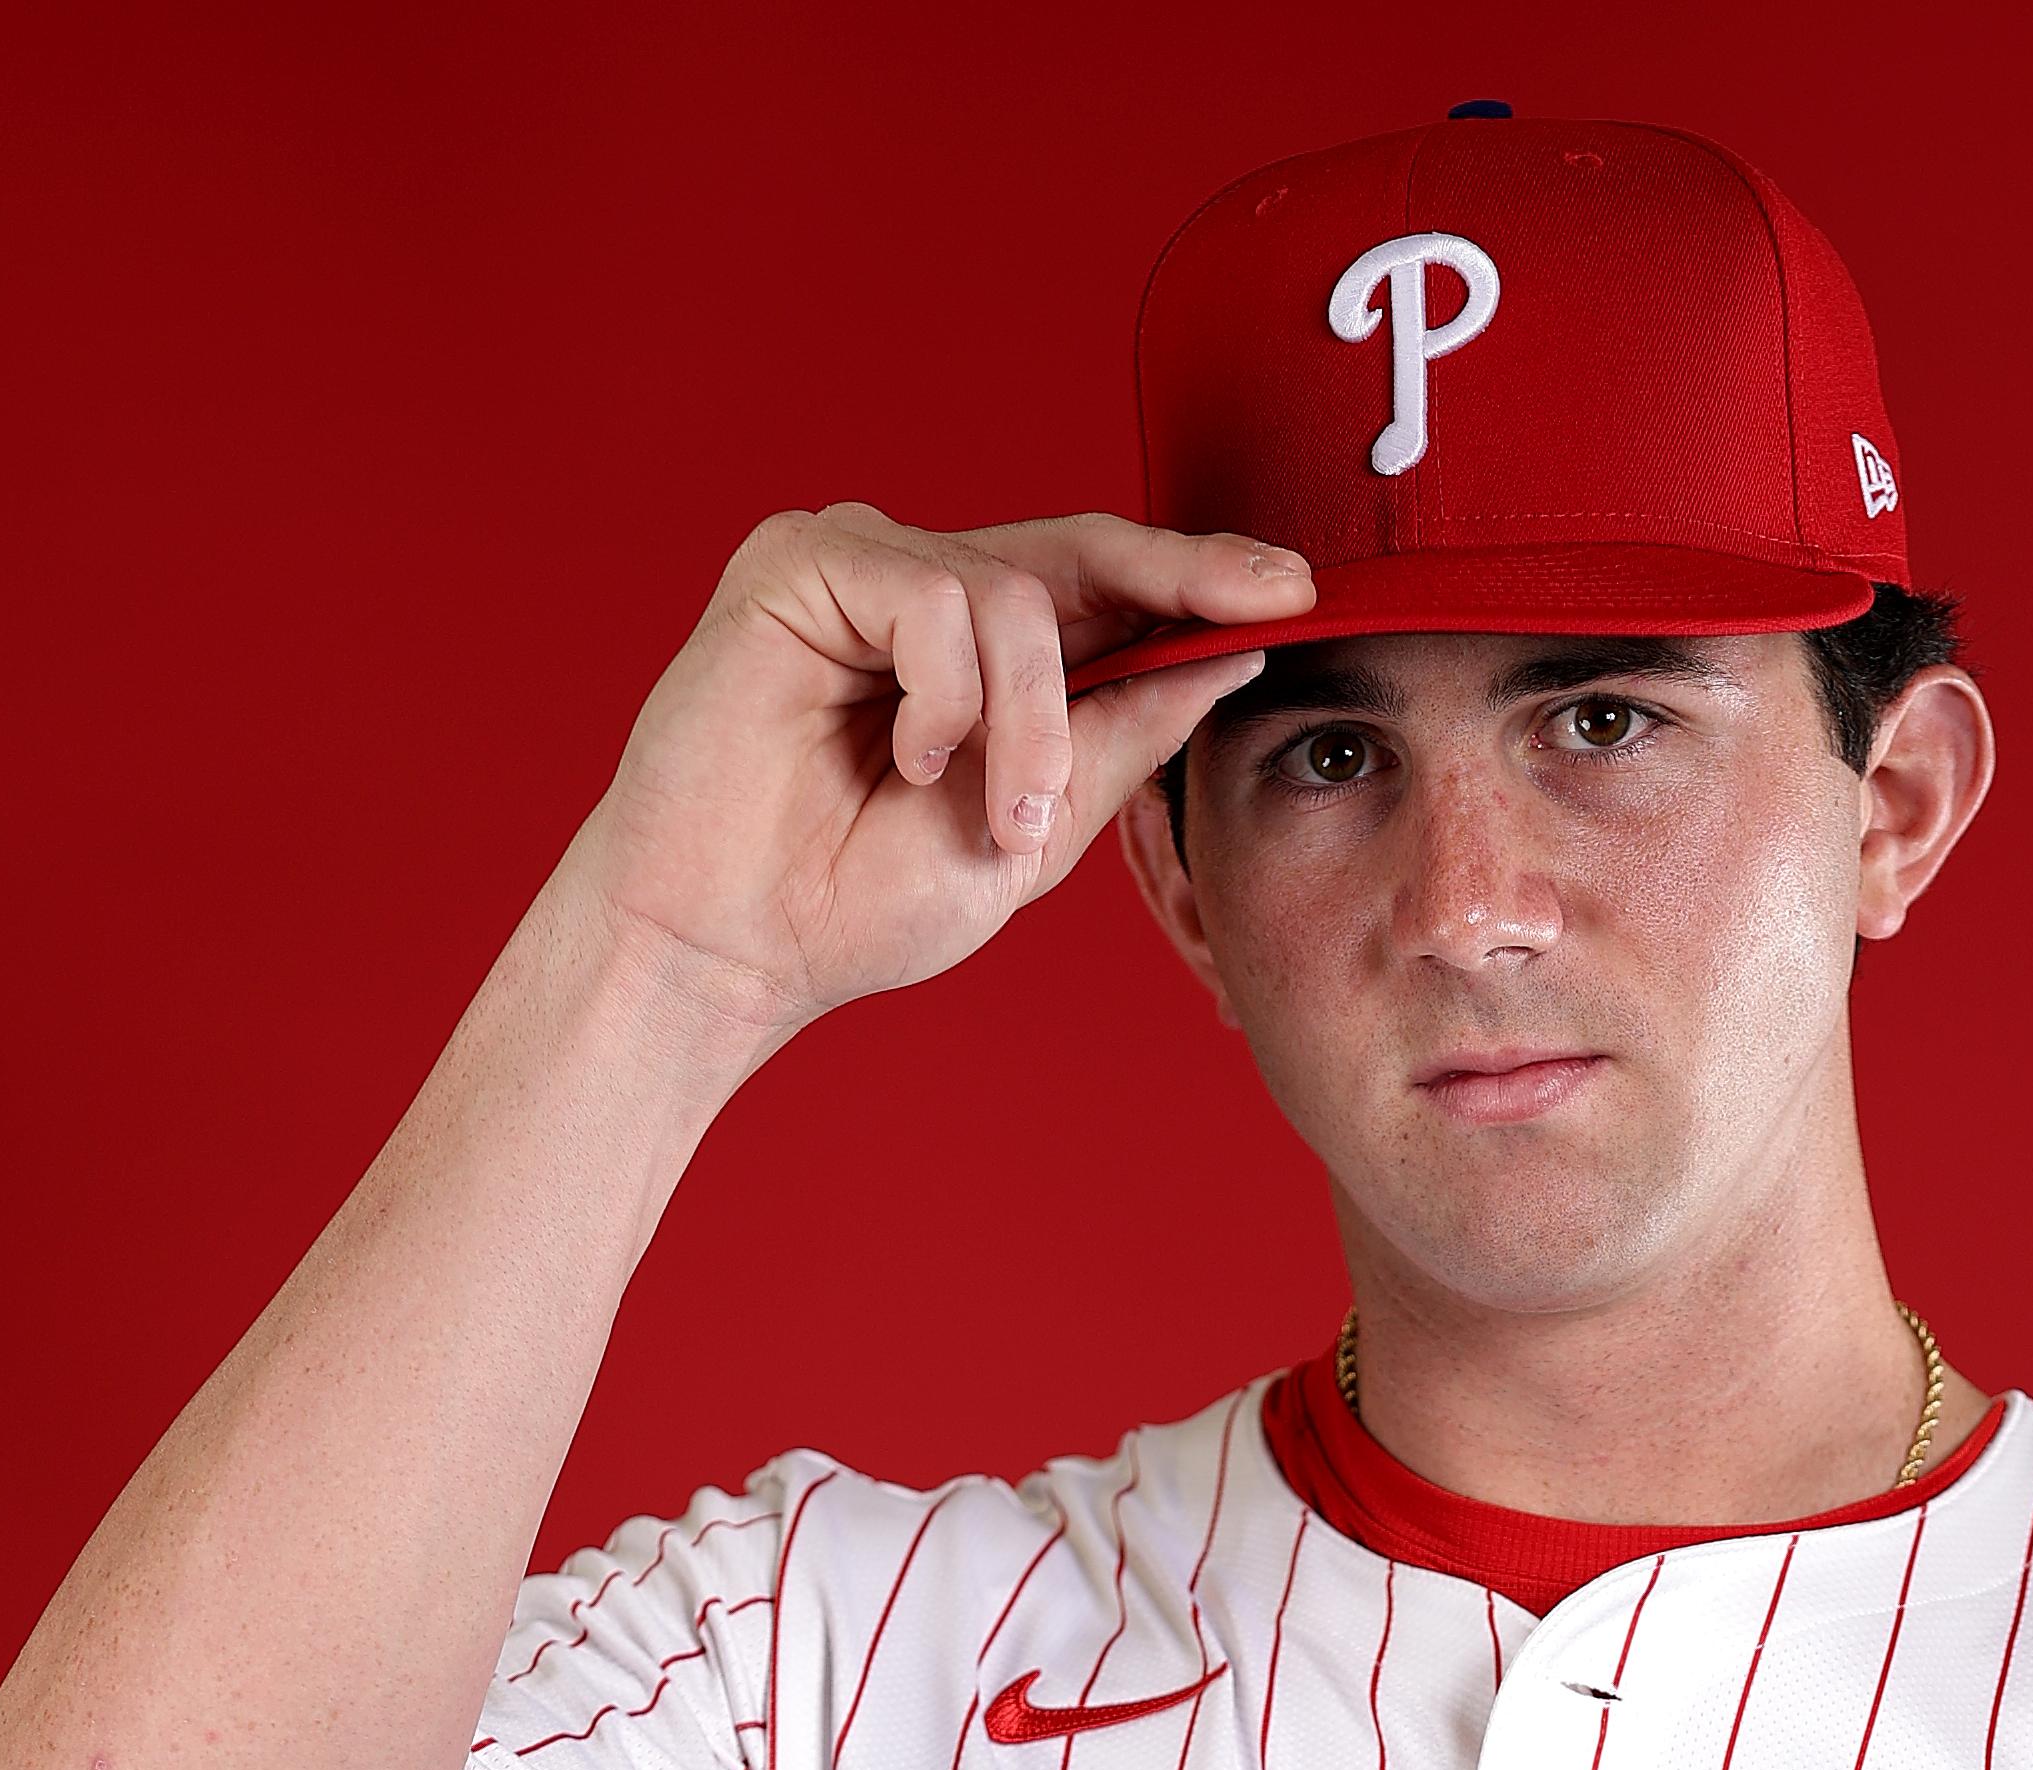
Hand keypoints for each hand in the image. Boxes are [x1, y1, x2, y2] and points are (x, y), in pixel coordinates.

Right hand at [555, 506, 1308, 1038]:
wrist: (732, 951)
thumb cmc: (856, 902)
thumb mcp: (1036, 829)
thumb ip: (1121, 736)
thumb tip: (1231, 655)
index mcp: (984, 652)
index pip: (1107, 586)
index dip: (1202, 574)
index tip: (1300, 588)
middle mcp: (925, 588)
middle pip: (1081, 554)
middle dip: (1180, 582)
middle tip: (1268, 599)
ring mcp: (861, 567)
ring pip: (1014, 592)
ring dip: (1028, 720)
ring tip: (991, 812)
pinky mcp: (798, 562)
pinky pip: (930, 594)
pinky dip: (946, 694)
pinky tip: (906, 761)